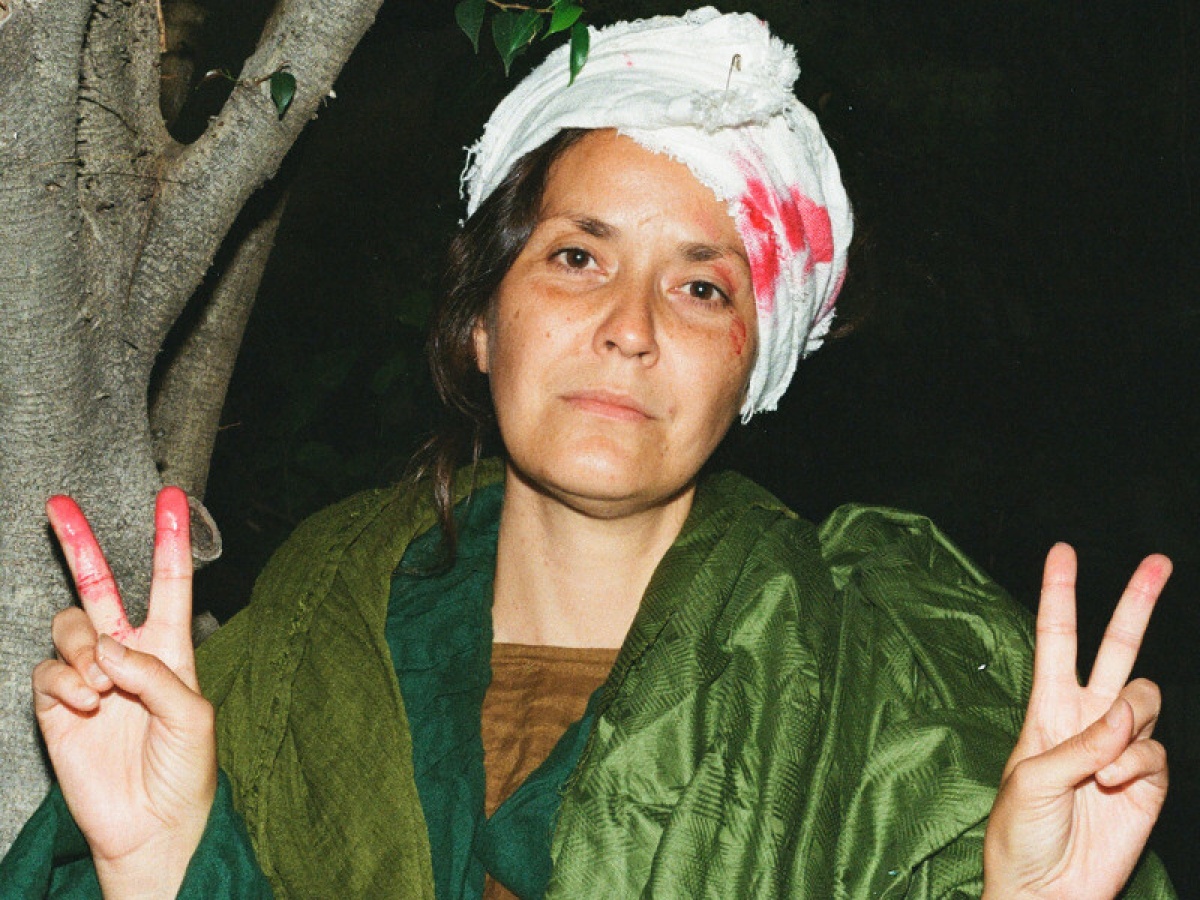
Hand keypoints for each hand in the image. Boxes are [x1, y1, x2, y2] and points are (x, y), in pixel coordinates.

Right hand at [33, 487, 215, 898]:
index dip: (169, 539)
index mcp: (170, 648)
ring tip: (102, 687)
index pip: (169, 582)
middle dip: (80, 543)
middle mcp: (127, 654)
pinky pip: (48, 671)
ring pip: (69, 627)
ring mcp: (90, 677)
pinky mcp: (57, 705)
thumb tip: (109, 650)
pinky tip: (85, 705)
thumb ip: (156, 675)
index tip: (170, 496)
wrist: (152, 824)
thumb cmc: (186, 770)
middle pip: (99, 585)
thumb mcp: (193, 717)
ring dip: (82, 648)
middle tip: (58, 504)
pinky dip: (65, 682)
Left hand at [983, 543, 1169, 899]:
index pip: (1056, 639)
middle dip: (1137, 604)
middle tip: (1160, 561)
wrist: (1046, 889)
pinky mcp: (1146, 780)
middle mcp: (1085, 718)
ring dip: (1128, 728)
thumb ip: (1078, 745)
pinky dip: (1137, 767)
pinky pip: (1156, 751)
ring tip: (1101, 769)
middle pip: (1116, 648)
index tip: (1062, 552)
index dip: (1059, 595)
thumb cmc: (1018, 833)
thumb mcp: (1030, 781)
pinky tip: (1114, 790)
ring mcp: (1118, 748)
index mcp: (1046, 707)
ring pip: (1146, 700)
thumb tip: (1123, 720)